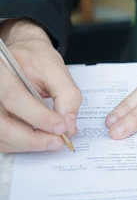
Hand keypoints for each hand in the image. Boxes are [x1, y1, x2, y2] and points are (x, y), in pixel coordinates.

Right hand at [0, 19, 81, 152]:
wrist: (24, 55)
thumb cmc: (37, 60)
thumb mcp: (56, 68)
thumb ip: (66, 94)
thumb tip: (68, 125)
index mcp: (2, 70)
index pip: (15, 97)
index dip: (39, 116)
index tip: (61, 127)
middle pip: (2, 123)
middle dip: (32, 138)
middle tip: (56, 141)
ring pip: (1, 135)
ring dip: (27, 144)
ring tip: (51, 142)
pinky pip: (2, 140)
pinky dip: (21, 145)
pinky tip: (38, 140)